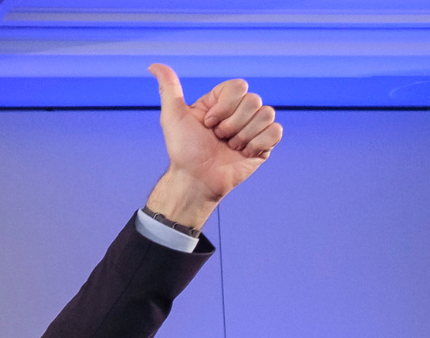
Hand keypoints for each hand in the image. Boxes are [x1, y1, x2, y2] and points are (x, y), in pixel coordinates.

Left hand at [145, 64, 281, 229]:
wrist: (196, 180)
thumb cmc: (183, 150)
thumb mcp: (173, 117)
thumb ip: (169, 89)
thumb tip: (154, 65)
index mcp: (221, 101)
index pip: (239, 86)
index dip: (224, 107)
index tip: (207, 123)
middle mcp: (239, 111)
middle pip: (254, 101)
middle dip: (232, 125)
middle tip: (218, 138)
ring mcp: (253, 127)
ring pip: (267, 114)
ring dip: (243, 136)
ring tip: (229, 147)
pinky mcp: (265, 143)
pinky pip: (276, 131)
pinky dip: (258, 144)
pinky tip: (243, 153)